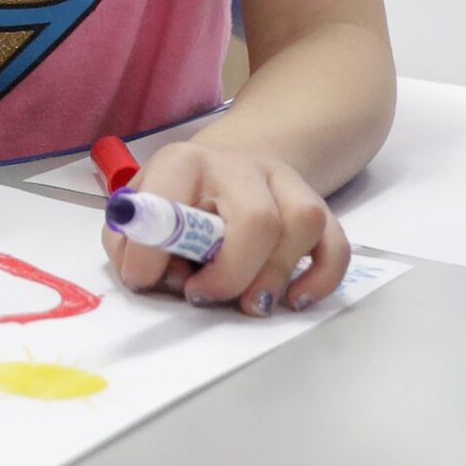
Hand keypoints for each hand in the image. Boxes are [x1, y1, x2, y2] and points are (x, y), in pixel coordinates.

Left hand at [106, 138, 350, 314]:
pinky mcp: (317, 206)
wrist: (227, 168)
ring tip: (247, 303)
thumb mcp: (139, 211)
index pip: (173, 204)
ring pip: (302, 224)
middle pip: (256, 219)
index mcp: (184, 162)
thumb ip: (129, 242)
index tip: (148, 281)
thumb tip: (146, 276)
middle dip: (231, 273)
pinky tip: (293, 299)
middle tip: (204, 296)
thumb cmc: (177, 200)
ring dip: (275, 275)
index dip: (156, 252)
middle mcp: (239, 166)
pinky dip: (321, 278)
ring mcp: (284, 182)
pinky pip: (335, 243)